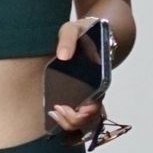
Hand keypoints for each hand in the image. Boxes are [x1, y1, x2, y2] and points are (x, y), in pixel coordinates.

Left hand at [48, 16, 102, 139]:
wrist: (95, 32)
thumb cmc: (84, 32)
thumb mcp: (73, 29)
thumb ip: (68, 39)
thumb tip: (62, 56)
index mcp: (99, 79)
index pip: (93, 109)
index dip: (77, 115)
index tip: (60, 106)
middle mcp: (97, 91)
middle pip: (87, 121)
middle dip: (70, 121)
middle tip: (54, 110)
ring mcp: (90, 94)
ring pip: (84, 122)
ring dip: (68, 123)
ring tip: (53, 113)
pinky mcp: (82, 94)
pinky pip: (79, 116)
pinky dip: (68, 120)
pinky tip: (54, 114)